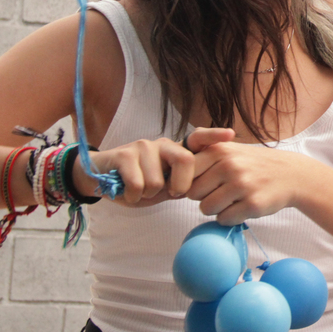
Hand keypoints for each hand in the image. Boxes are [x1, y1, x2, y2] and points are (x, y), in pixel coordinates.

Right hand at [74, 127, 233, 205]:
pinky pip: (138, 185)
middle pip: (185, 160)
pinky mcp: (125, 155)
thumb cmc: (138, 184)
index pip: (198, 138)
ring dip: (149, 195)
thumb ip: (182, 184)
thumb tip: (208, 189)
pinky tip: (128, 193)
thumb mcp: (164, 186)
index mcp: (175, 150)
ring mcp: (144, 147)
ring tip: (141, 190)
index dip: (214, 136)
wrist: (101, 179)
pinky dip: (134, 196)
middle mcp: (162, 144)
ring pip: (158, 180)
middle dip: (181, 185)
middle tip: (170, 193)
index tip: (231, 135)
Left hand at [186, 140, 314, 224]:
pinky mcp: (252, 204)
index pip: (185, 174)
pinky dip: (230, 217)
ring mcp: (242, 185)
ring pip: (206, 209)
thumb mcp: (230, 149)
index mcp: (220, 150)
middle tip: (221, 192)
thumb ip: (203, 156)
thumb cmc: (254, 164)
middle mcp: (230, 166)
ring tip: (232, 200)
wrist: (291, 174)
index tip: (201, 185)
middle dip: (203, 197)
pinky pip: (224, 219)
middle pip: (193, 194)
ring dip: (216, 209)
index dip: (189, 183)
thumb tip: (172, 175)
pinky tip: (242, 207)